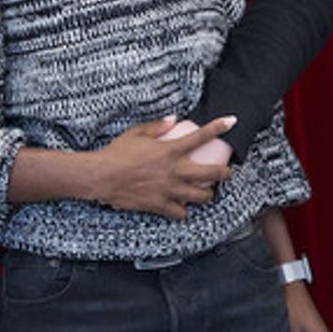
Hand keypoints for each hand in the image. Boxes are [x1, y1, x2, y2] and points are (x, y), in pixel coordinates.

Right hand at [89, 115, 233, 219]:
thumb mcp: (137, 133)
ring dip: (207, 194)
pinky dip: (184, 210)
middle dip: (224, 173)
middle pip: (212, 174)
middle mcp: (174, 171)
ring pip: (201, 197)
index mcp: (170, 150)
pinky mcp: (160, 205)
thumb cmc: (116, 153)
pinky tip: (183, 206)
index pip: (201, 136)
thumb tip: (173, 118)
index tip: (231, 122)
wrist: (101, 176)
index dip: (219, 127)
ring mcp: (169, 190)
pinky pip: (181, 213)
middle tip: (225, 172)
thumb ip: (157, 126)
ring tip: (207, 192)